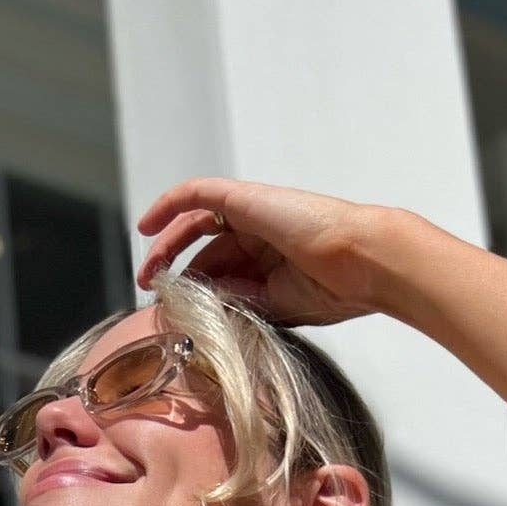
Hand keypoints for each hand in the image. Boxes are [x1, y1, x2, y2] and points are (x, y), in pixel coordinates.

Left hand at [135, 175, 399, 327]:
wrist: (361, 262)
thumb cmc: (332, 288)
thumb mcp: (274, 305)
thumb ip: (238, 301)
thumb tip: (196, 305)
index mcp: (272, 260)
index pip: (223, 272)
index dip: (195, 290)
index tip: (173, 312)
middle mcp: (261, 233)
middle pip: (206, 251)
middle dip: (176, 272)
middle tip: (152, 294)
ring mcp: (253, 212)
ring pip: (196, 223)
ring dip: (166, 247)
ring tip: (147, 273)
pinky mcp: (244, 198)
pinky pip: (196, 193)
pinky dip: (168, 204)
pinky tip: (145, 226)